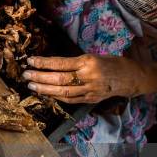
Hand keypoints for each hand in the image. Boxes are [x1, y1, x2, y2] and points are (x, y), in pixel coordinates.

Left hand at [22, 54, 146, 103]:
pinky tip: (45, 93)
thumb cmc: (110, 63)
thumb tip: (49, 64)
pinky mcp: (90, 100)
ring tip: (31, 85)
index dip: (43, 63)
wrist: (130, 78)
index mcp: (88, 62)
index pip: (60, 63)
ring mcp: (90, 90)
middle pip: (59, 79)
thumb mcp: (92, 57)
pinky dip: (55, 97)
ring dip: (44, 89)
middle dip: (40, 77)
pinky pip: (69, 100)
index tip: (30, 61)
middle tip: (26, 75)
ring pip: (62, 92)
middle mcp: (89, 77)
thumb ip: (73, 62)